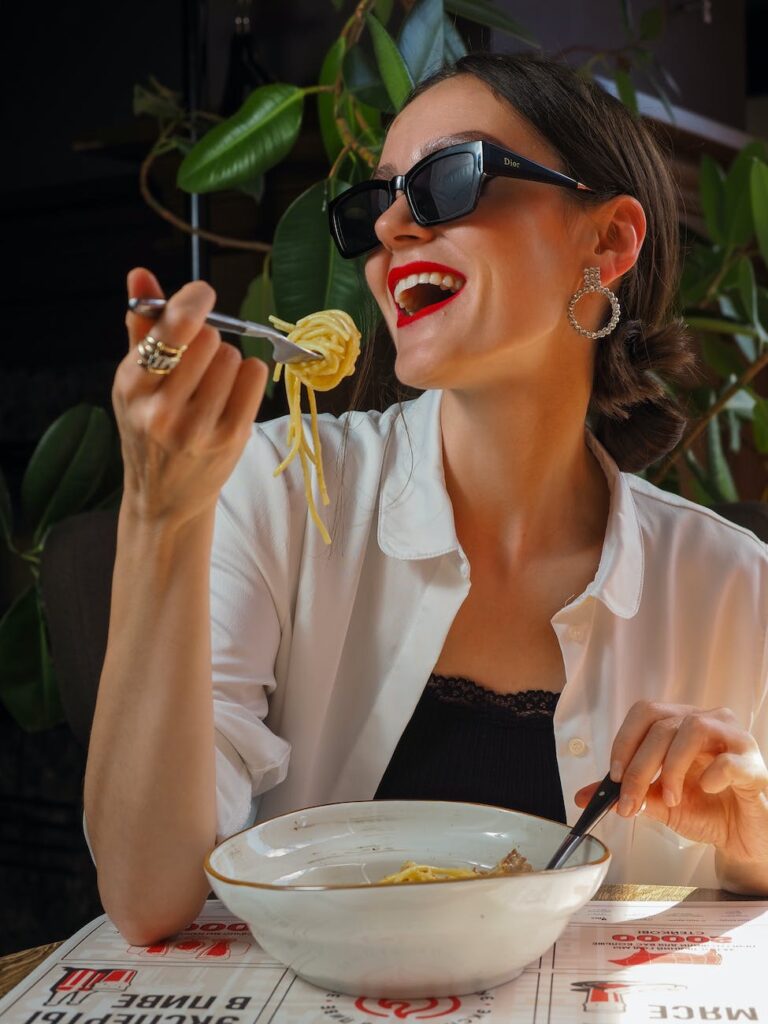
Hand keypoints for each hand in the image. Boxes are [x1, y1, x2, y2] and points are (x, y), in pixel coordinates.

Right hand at [114, 267, 268, 529]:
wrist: (164, 498)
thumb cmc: (149, 430)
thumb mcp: (134, 382)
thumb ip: (141, 326)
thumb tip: (141, 274)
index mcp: (131, 386)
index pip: (171, 330)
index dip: (192, 301)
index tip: (202, 294)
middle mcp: (162, 410)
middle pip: (208, 337)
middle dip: (207, 337)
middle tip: (199, 359)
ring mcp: (198, 428)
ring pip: (231, 356)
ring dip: (227, 360)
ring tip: (211, 383)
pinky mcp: (231, 438)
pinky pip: (253, 376)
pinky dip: (247, 375)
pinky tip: (231, 391)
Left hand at [575, 701, 767, 872]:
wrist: (743, 838)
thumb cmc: (705, 811)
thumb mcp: (658, 803)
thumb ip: (627, 793)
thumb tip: (584, 795)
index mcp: (681, 723)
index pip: (646, 712)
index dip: (625, 741)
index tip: (613, 776)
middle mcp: (708, 721)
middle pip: (663, 724)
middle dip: (639, 766)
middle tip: (630, 802)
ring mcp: (735, 739)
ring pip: (694, 729)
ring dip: (672, 767)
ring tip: (670, 798)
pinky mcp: (755, 765)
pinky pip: (729, 758)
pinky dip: (711, 775)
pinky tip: (706, 790)